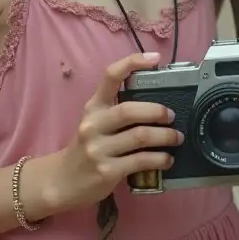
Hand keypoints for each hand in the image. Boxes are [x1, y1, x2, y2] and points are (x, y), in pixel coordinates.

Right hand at [53, 52, 183, 212]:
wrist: (62, 181)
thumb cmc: (87, 147)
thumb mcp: (95, 122)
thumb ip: (117, 110)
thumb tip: (158, 103)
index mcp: (93, 107)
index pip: (110, 76)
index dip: (132, 63)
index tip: (155, 58)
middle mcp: (93, 124)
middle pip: (130, 110)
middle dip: (157, 112)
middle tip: (172, 116)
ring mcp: (98, 149)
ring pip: (140, 136)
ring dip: (165, 136)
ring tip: (176, 138)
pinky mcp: (107, 171)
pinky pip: (141, 161)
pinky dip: (160, 159)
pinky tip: (167, 159)